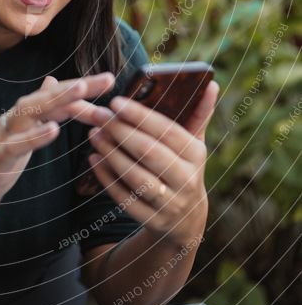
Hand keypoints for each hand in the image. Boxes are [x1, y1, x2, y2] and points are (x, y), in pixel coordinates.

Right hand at [0, 72, 115, 229]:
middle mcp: (14, 120)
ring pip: (31, 112)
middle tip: (108, 78)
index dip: (82, 88)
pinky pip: (16, 145)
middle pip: (47, 97)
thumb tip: (52, 82)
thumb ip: (39, 111)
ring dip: (57, 100)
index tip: (110, 80)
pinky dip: (35, 136)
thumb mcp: (21, 135)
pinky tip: (54, 130)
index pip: (55, 97)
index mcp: (23, 117)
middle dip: (78, 87)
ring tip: (82, 89)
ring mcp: (3, 137)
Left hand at [86, 81, 219, 247]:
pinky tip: (94, 159)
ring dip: (111, 153)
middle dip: (120, 131)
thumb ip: (198, 114)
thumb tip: (211, 84)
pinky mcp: (152, 221)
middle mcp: (186, 180)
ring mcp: (170, 204)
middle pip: (149, 152)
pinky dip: (107, 178)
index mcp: (196, 155)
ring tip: (93, 133)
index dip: (140, 116)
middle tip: (98, 115)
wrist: (186, 219)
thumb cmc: (183, 167)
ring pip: (136, 177)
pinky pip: (125, 198)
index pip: (167, 131)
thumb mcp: (193, 144)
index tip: (116, 101)